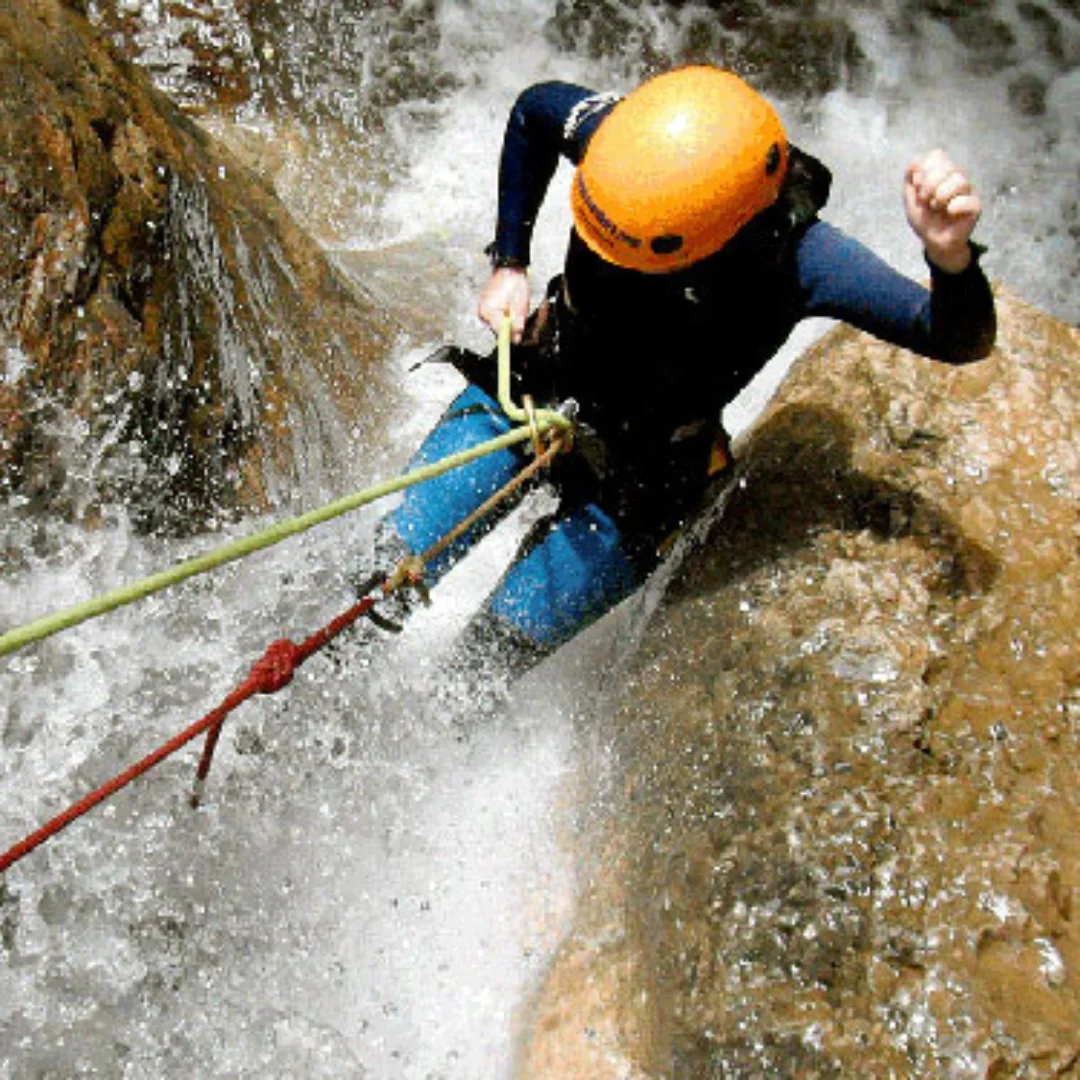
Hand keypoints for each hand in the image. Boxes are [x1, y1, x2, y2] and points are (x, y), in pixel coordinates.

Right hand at [477, 266, 529, 341]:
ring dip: (507, 320)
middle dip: (510, 326)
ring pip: (498, 324)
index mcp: (488, 311)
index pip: (499, 332)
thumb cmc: (513, 282)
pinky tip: (508, 306)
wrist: (509, 269)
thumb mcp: (520, 305)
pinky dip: (504, 315)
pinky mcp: (486, 307)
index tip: (516, 338)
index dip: (510, 335)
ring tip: (513, 307)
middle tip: (518, 315)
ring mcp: (483, 310)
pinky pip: (496, 317)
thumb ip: (517, 323)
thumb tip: (516, 338)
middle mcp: (482, 312)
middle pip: (498, 329)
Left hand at [904, 149, 981, 272]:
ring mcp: (968, 191)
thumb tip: (916, 162)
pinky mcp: (975, 206)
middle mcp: (956, 178)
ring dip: (940, 195)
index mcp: (942, 173)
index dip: (924, 169)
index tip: (917, 186)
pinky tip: (948, 213)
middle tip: (924, 199)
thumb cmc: (925, 218)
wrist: (932, 240)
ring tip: (935, 207)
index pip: (937, 155)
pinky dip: (953, 207)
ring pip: (959, 180)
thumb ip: (910, 177)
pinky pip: (966, 200)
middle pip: (948, 166)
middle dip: (929, 184)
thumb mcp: (910, 197)